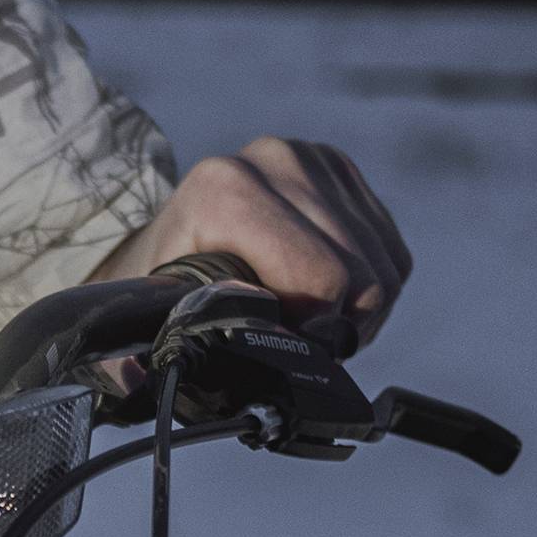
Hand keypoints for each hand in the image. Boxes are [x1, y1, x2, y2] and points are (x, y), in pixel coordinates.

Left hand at [96, 136, 411, 351]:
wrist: (162, 237)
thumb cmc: (157, 288)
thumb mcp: (148, 319)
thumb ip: (151, 352)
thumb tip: (145, 378)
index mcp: (225, 191)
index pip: (320, 277)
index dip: (315, 331)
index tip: (286, 347)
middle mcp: (274, 162)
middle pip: (360, 273)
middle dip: (341, 325)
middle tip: (305, 344)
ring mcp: (311, 159)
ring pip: (384, 264)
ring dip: (361, 310)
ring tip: (316, 324)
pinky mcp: (339, 169)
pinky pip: (391, 249)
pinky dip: (373, 286)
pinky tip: (332, 300)